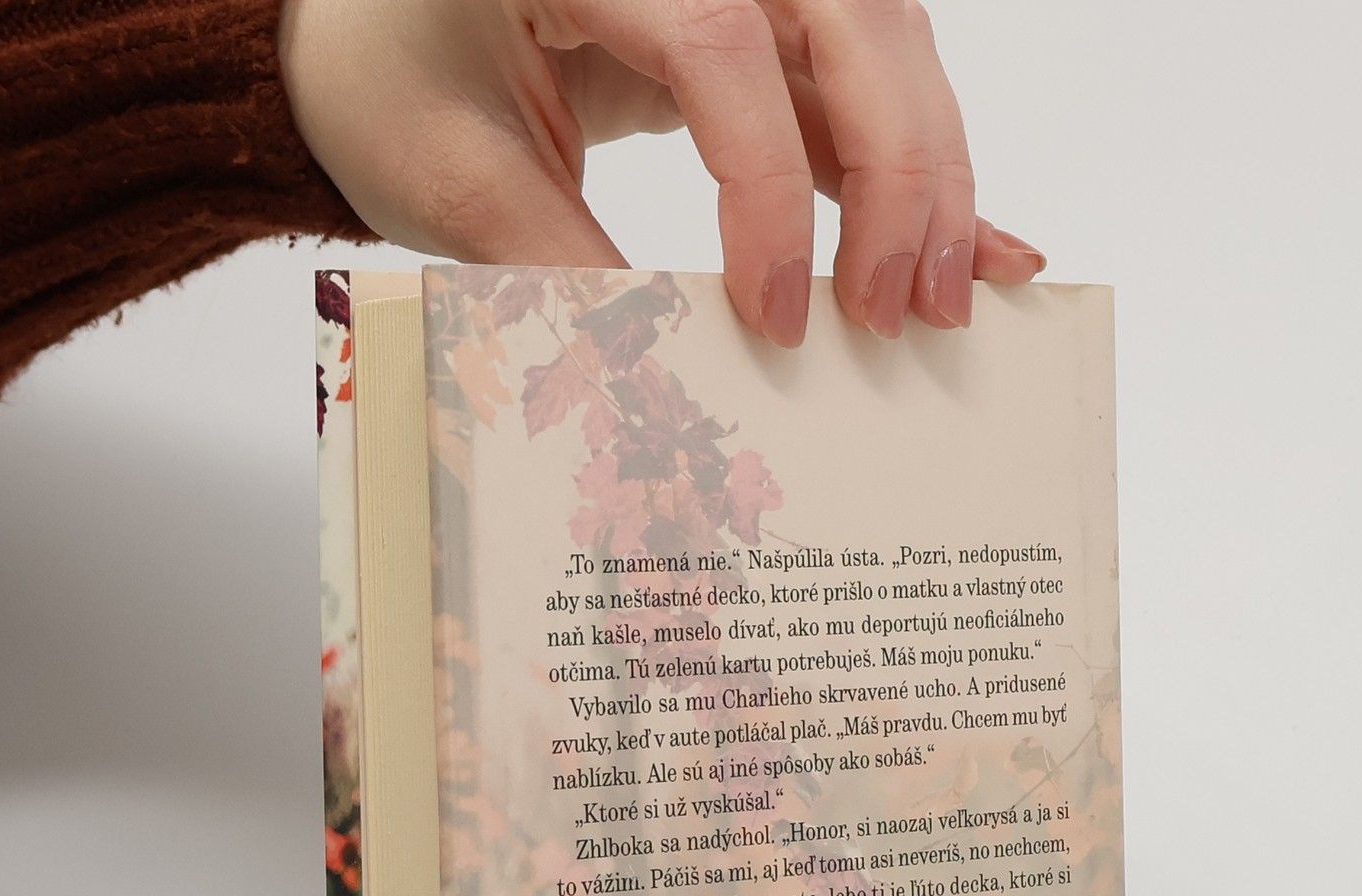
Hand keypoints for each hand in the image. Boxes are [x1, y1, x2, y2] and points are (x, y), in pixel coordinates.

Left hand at [279, 0, 1046, 345]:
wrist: (382, 26)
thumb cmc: (395, 74)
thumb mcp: (450, 176)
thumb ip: (558, 270)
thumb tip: (662, 391)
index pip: (721, 47)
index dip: (766, 189)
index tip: (774, 317)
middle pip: (848, 22)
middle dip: (899, 173)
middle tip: (898, 313)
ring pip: (884, 49)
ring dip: (928, 175)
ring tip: (941, 299)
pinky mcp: (762, 24)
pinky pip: (860, 89)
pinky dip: (915, 170)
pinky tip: (978, 240)